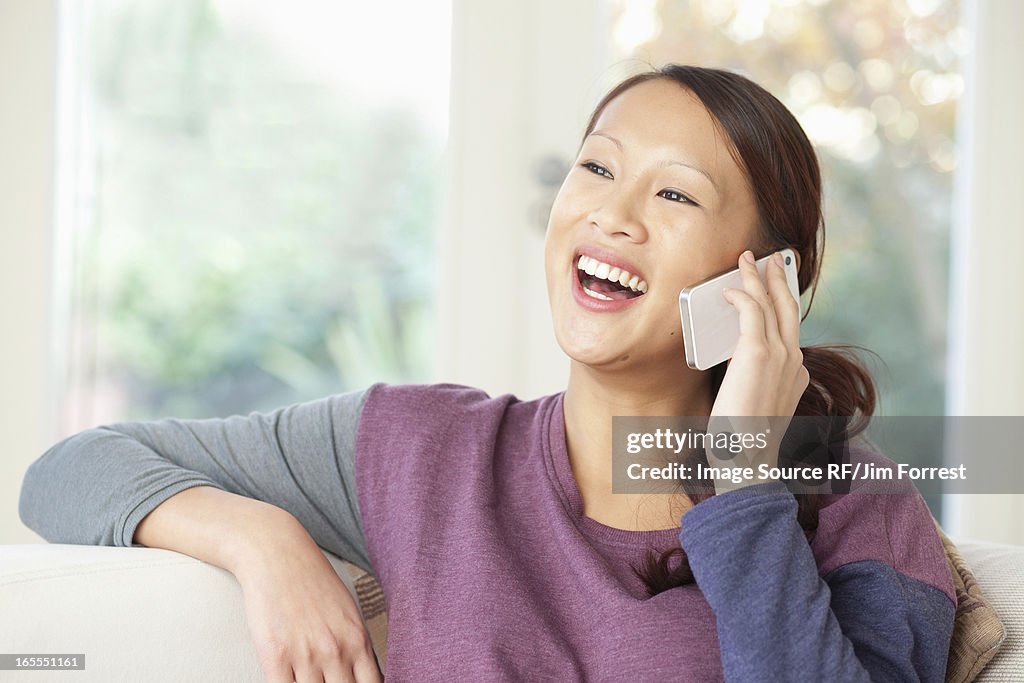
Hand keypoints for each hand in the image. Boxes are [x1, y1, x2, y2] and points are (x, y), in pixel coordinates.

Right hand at [233, 515, 381, 682]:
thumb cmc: (311, 578)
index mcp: (358, 639)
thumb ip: (356, 645)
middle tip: (328, 681)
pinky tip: (288, 681)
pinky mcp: (275, 656)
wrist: (276, 552)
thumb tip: (365, 675)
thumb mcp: (347, 610)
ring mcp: (306, 656)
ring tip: (308, 679)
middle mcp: (336, 651)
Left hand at [706, 249, 808, 490]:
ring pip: (771, 304)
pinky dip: (742, 295)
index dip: (781, 305)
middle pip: (789, 308)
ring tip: (746, 260)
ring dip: (757, 278)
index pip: (790, 330)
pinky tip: (730, 289)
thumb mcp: (753, 404)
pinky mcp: (759, 353)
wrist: (747, 458)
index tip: (773, 289)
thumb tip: (734, 364)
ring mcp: (781, 356)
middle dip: (779, 279)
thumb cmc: (743, 440)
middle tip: (770, 259)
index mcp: (797, 374)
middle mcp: (795, 361)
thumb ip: (750, 379)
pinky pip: (752, 312)